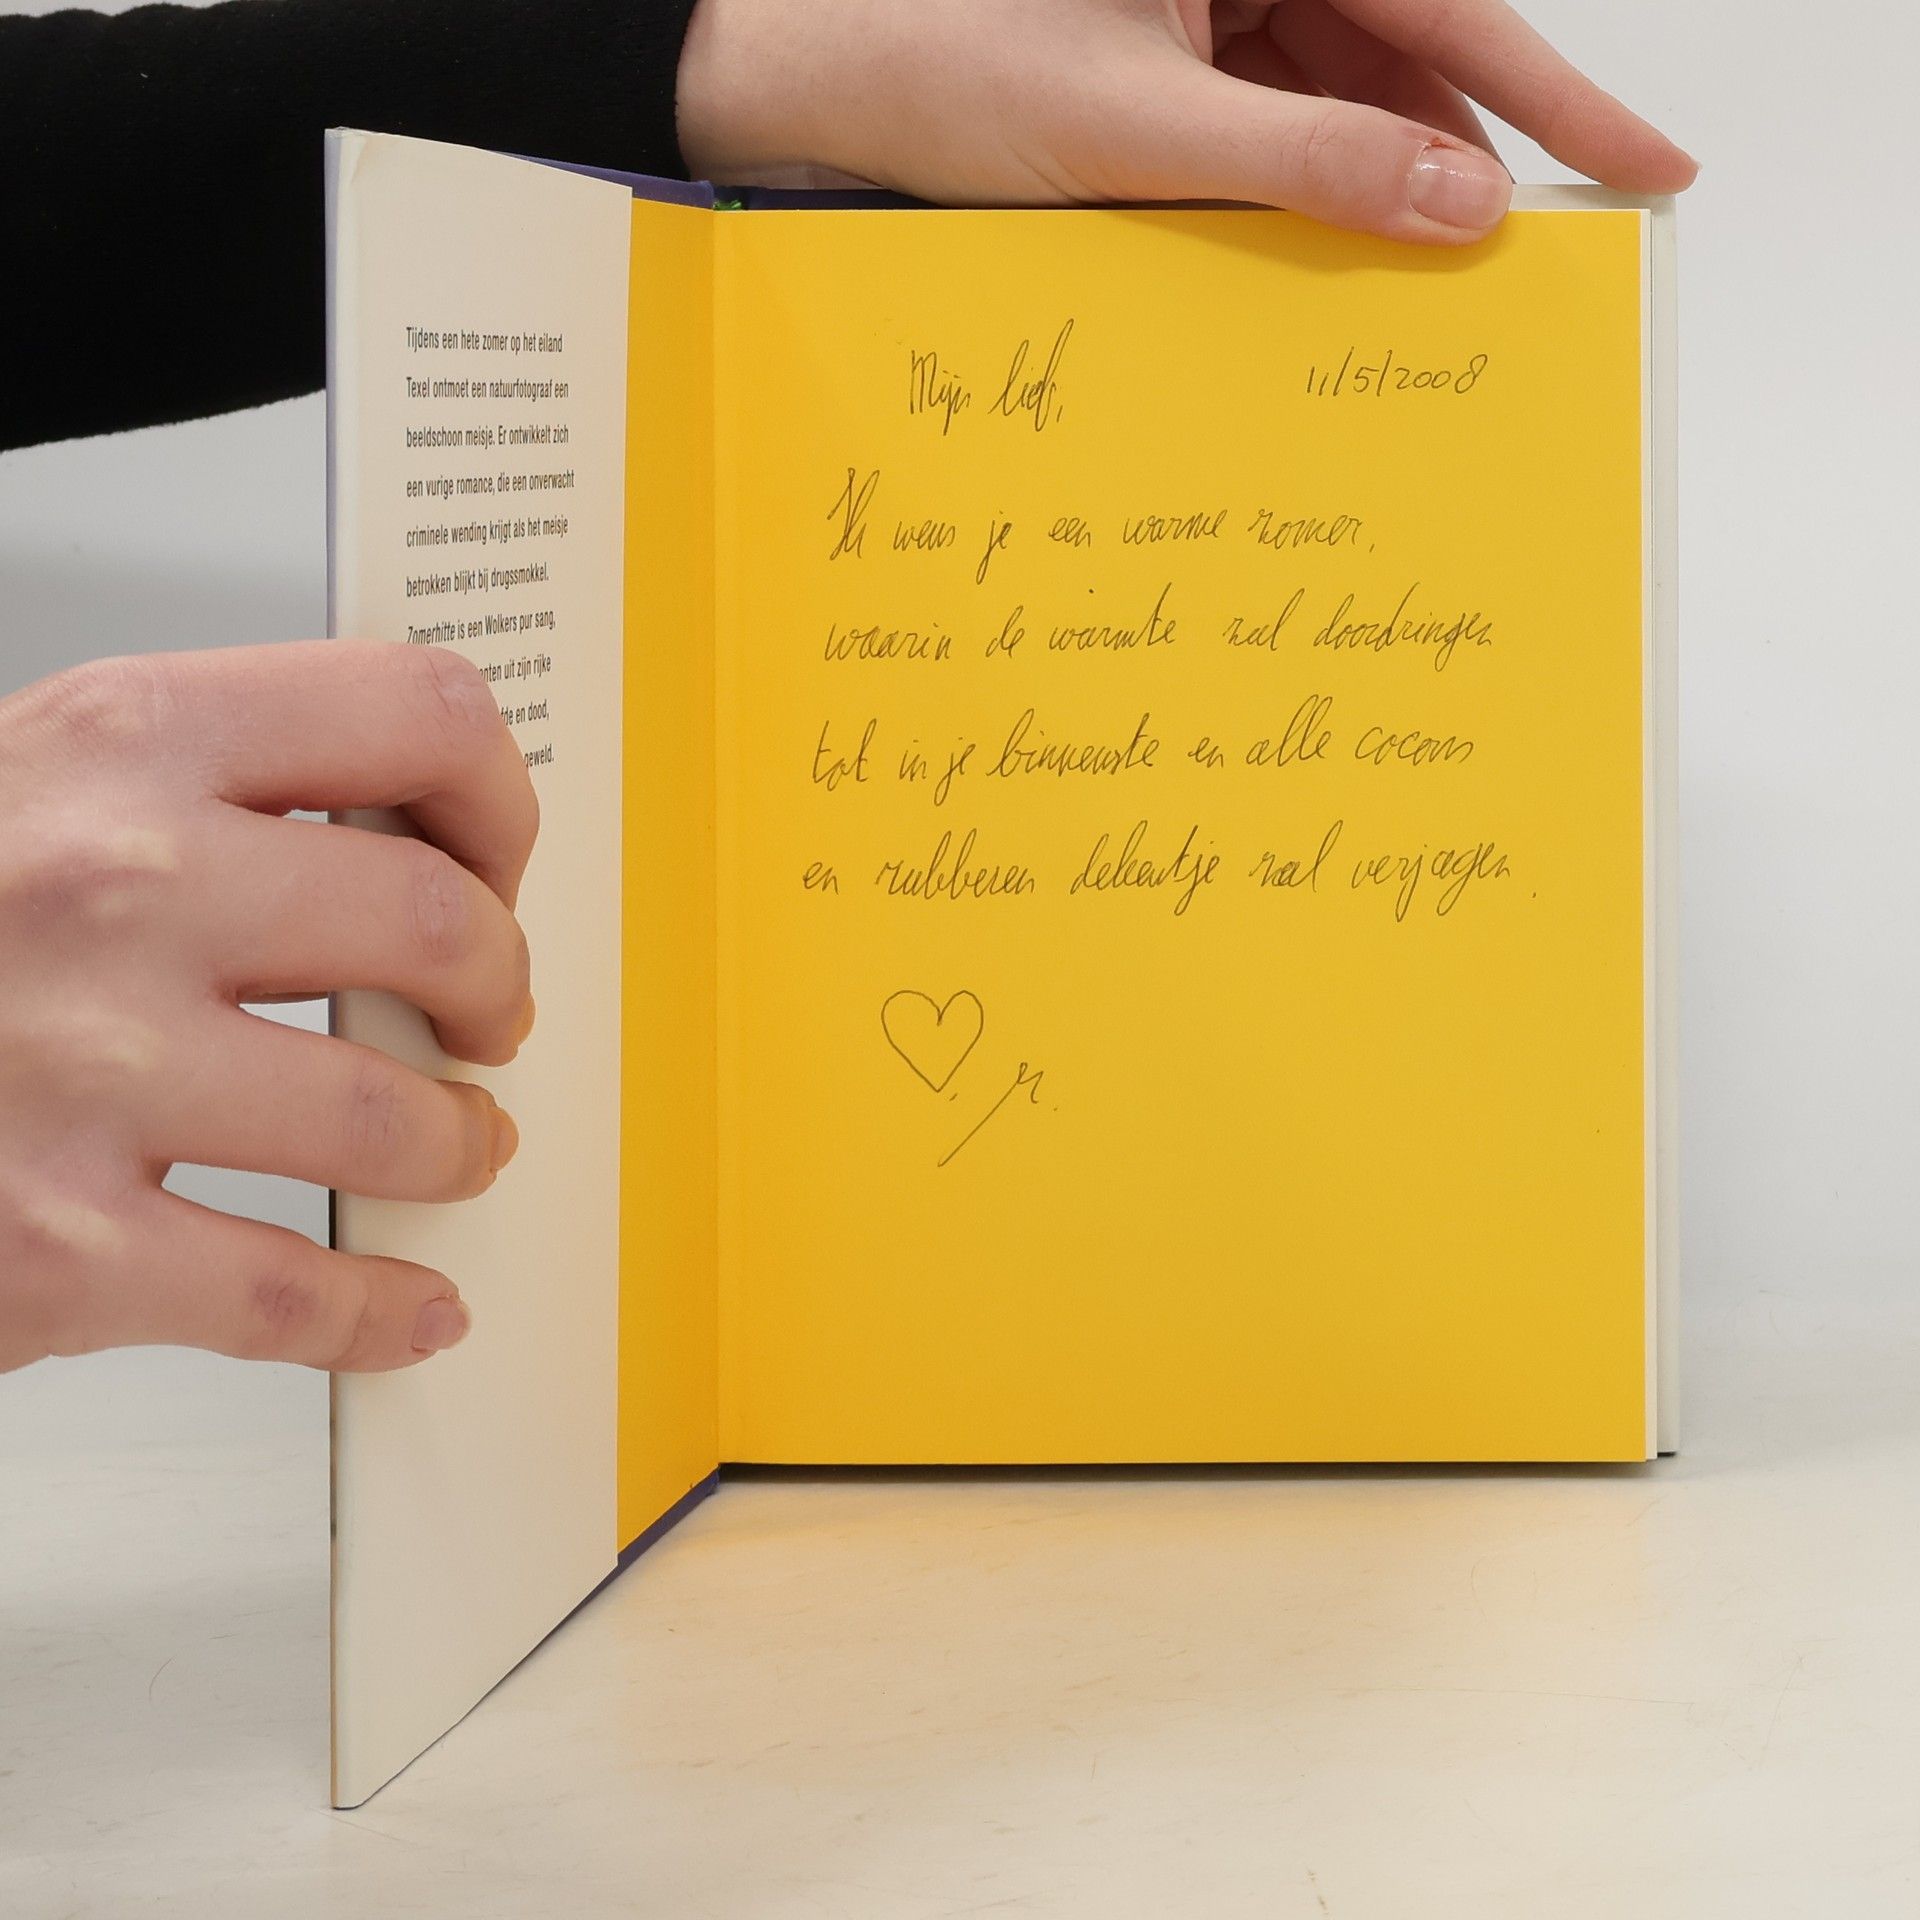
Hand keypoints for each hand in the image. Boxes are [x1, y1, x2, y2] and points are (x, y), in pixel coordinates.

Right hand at [0, 642, 537, 1375]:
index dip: (497, 800)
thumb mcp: (33, 791)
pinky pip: (287, 1293)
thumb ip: (208, 793)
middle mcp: (108, 889)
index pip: (418, 716)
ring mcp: (78, 1071)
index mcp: (117, 744)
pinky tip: (407, 1306)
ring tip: (457, 1147)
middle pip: (438, 924)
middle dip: (498, 987)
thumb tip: (419, 841)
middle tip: (488, 1018)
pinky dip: (376, 1314)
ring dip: (458, 1143)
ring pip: (391, 1119)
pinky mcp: (51, 1247)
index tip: (497, 860)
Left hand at [678, 0, 1695, 242]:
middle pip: (1405, 49)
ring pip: (1343, 94)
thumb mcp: (1138, 130)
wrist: (817, 89)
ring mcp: (1211, 6)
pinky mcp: (1173, 60)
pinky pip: (1273, 121)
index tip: (1647, 160)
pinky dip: (1307, 188)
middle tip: (1536, 253)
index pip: (1447, 4)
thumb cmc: (944, 68)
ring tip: (1431, 276)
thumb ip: (1305, 163)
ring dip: (1384, 180)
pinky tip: (1332, 250)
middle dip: (1465, 150)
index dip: (1558, 92)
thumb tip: (1454, 200)